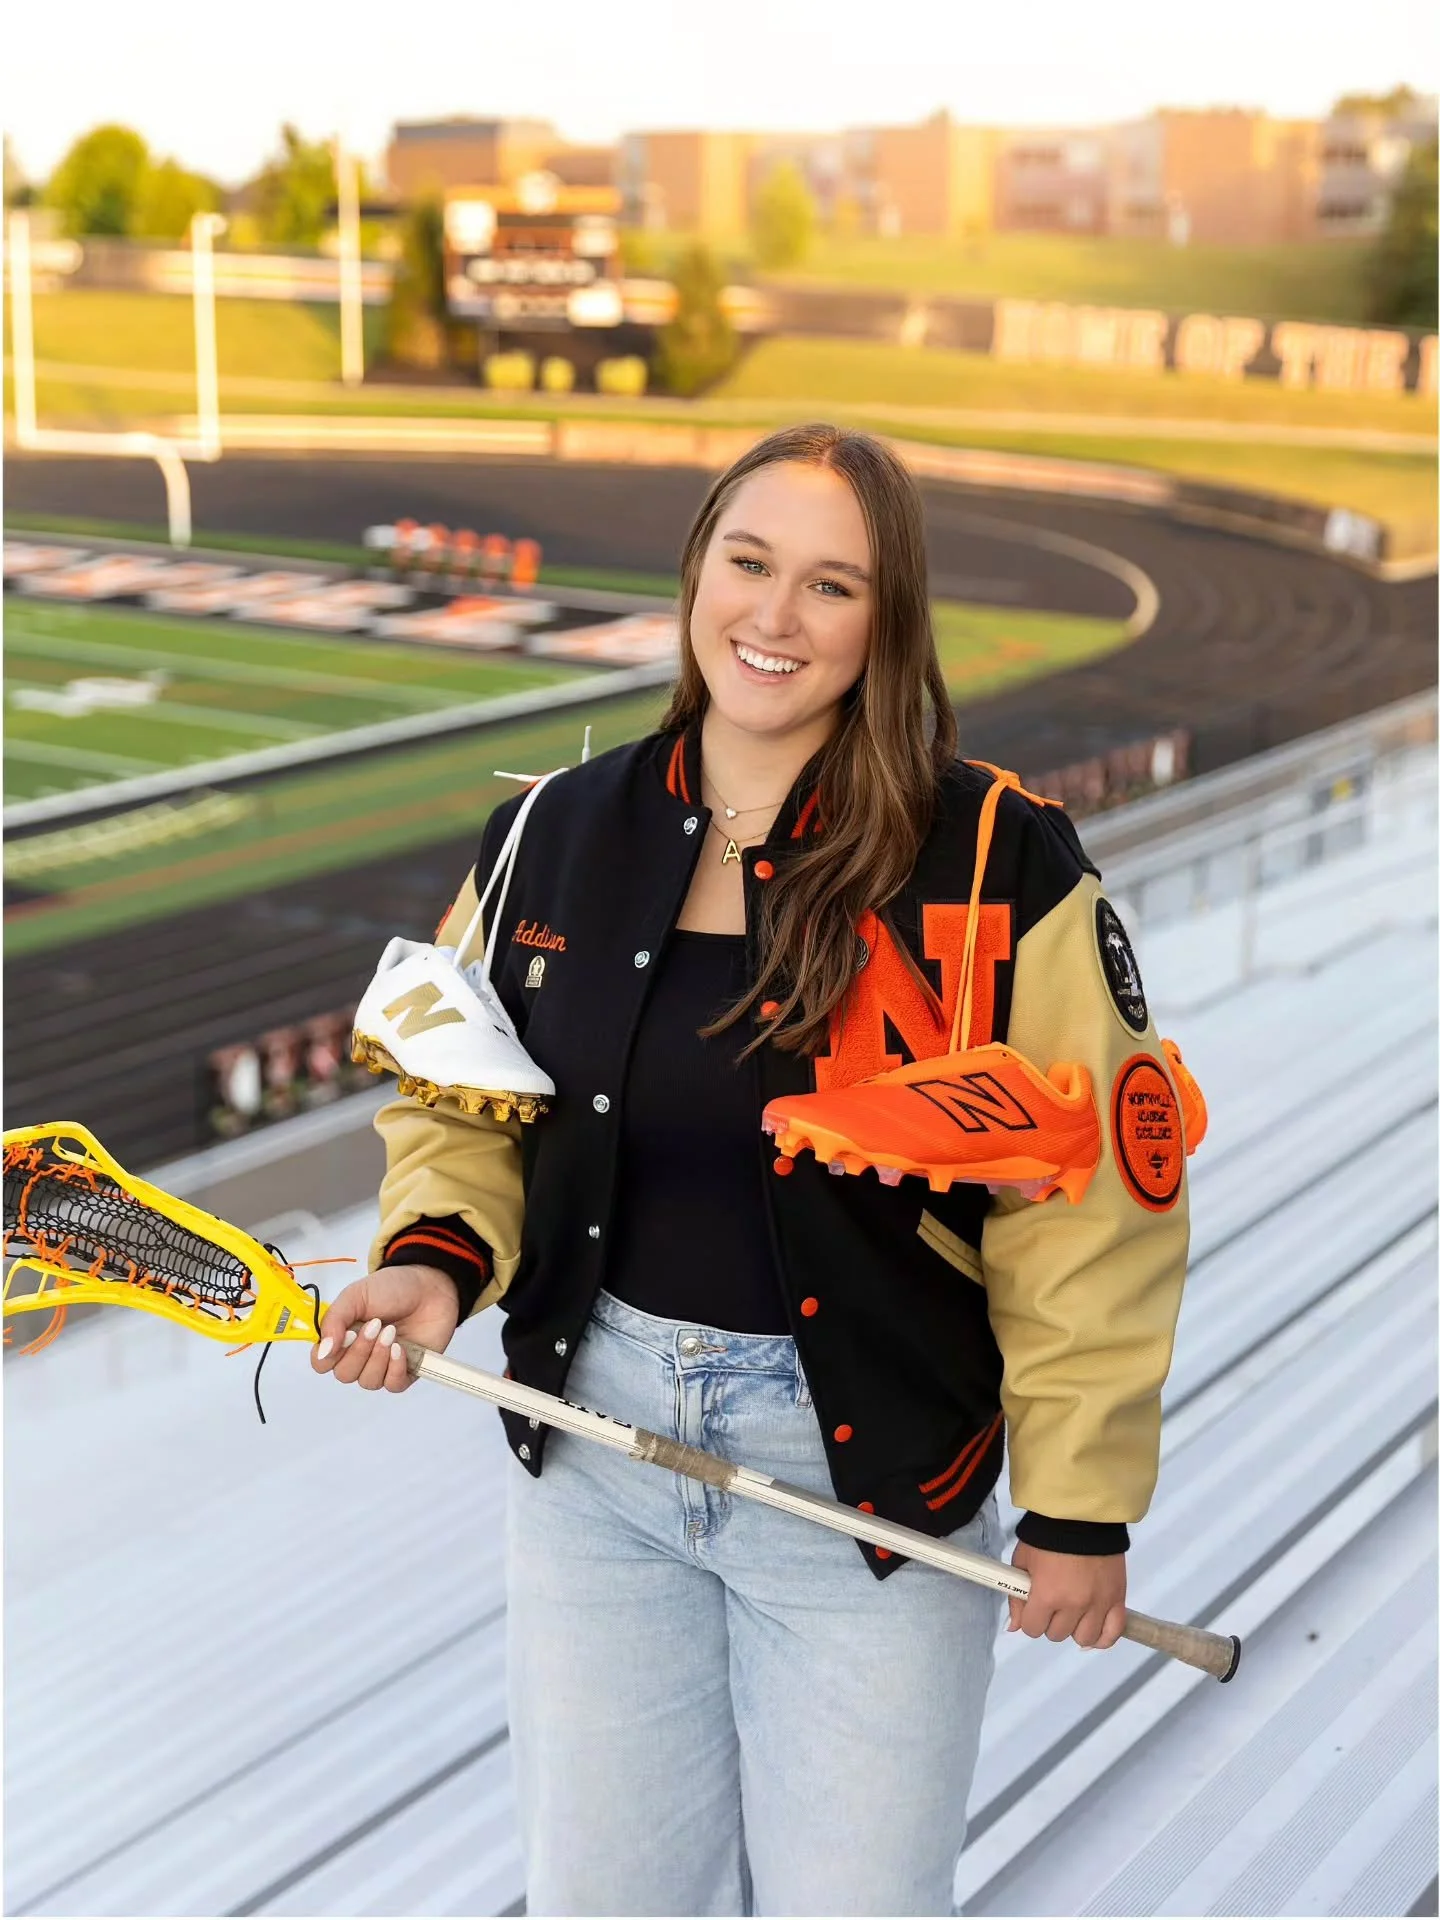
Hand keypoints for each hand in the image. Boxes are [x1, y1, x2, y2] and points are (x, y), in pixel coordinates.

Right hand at [310, 1264, 460, 1393]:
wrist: (429, 1286)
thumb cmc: (391, 1288)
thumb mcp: (355, 1295)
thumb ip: (334, 1320)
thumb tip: (323, 1350)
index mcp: (342, 1337)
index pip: (321, 1363)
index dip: (327, 1357)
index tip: (344, 1336)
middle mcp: (359, 1355)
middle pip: (345, 1375)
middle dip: (359, 1351)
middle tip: (375, 1325)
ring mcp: (382, 1365)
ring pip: (368, 1382)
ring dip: (378, 1357)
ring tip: (391, 1332)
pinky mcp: (406, 1371)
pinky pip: (392, 1385)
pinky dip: (395, 1369)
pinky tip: (401, 1349)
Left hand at [1007, 1543, 1126, 1648]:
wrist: (1081, 1515)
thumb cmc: (1047, 1536)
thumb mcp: (1022, 1561)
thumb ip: (1016, 1597)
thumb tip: (1014, 1627)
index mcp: (1047, 1595)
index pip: (1032, 1629)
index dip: (1029, 1618)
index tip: (1032, 1607)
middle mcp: (1073, 1605)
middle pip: (1057, 1634)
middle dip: (1050, 1621)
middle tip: (1052, 1602)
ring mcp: (1098, 1603)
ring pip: (1084, 1638)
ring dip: (1075, 1628)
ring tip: (1073, 1611)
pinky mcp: (1117, 1598)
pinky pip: (1113, 1633)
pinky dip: (1102, 1637)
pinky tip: (1093, 1629)